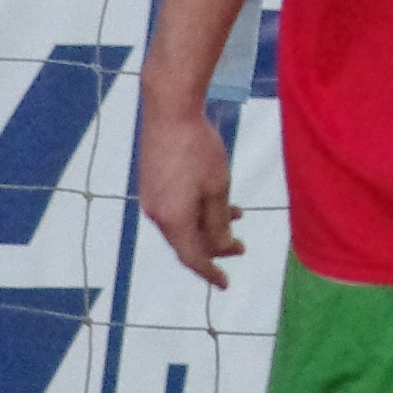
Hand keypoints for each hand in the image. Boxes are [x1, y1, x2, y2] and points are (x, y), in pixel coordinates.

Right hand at [137, 89, 244, 289]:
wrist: (168, 108)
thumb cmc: (197, 148)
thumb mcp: (217, 188)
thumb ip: (219, 223)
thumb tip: (223, 248)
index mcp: (173, 220)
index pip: (192, 258)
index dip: (210, 273)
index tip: (226, 284)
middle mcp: (157, 213)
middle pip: (187, 241)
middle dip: (214, 246)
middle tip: (241, 246)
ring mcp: (151, 196)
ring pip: (182, 222)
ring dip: (207, 225)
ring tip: (236, 217)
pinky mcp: (151, 180)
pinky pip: (175, 206)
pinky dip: (195, 210)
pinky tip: (215, 197)